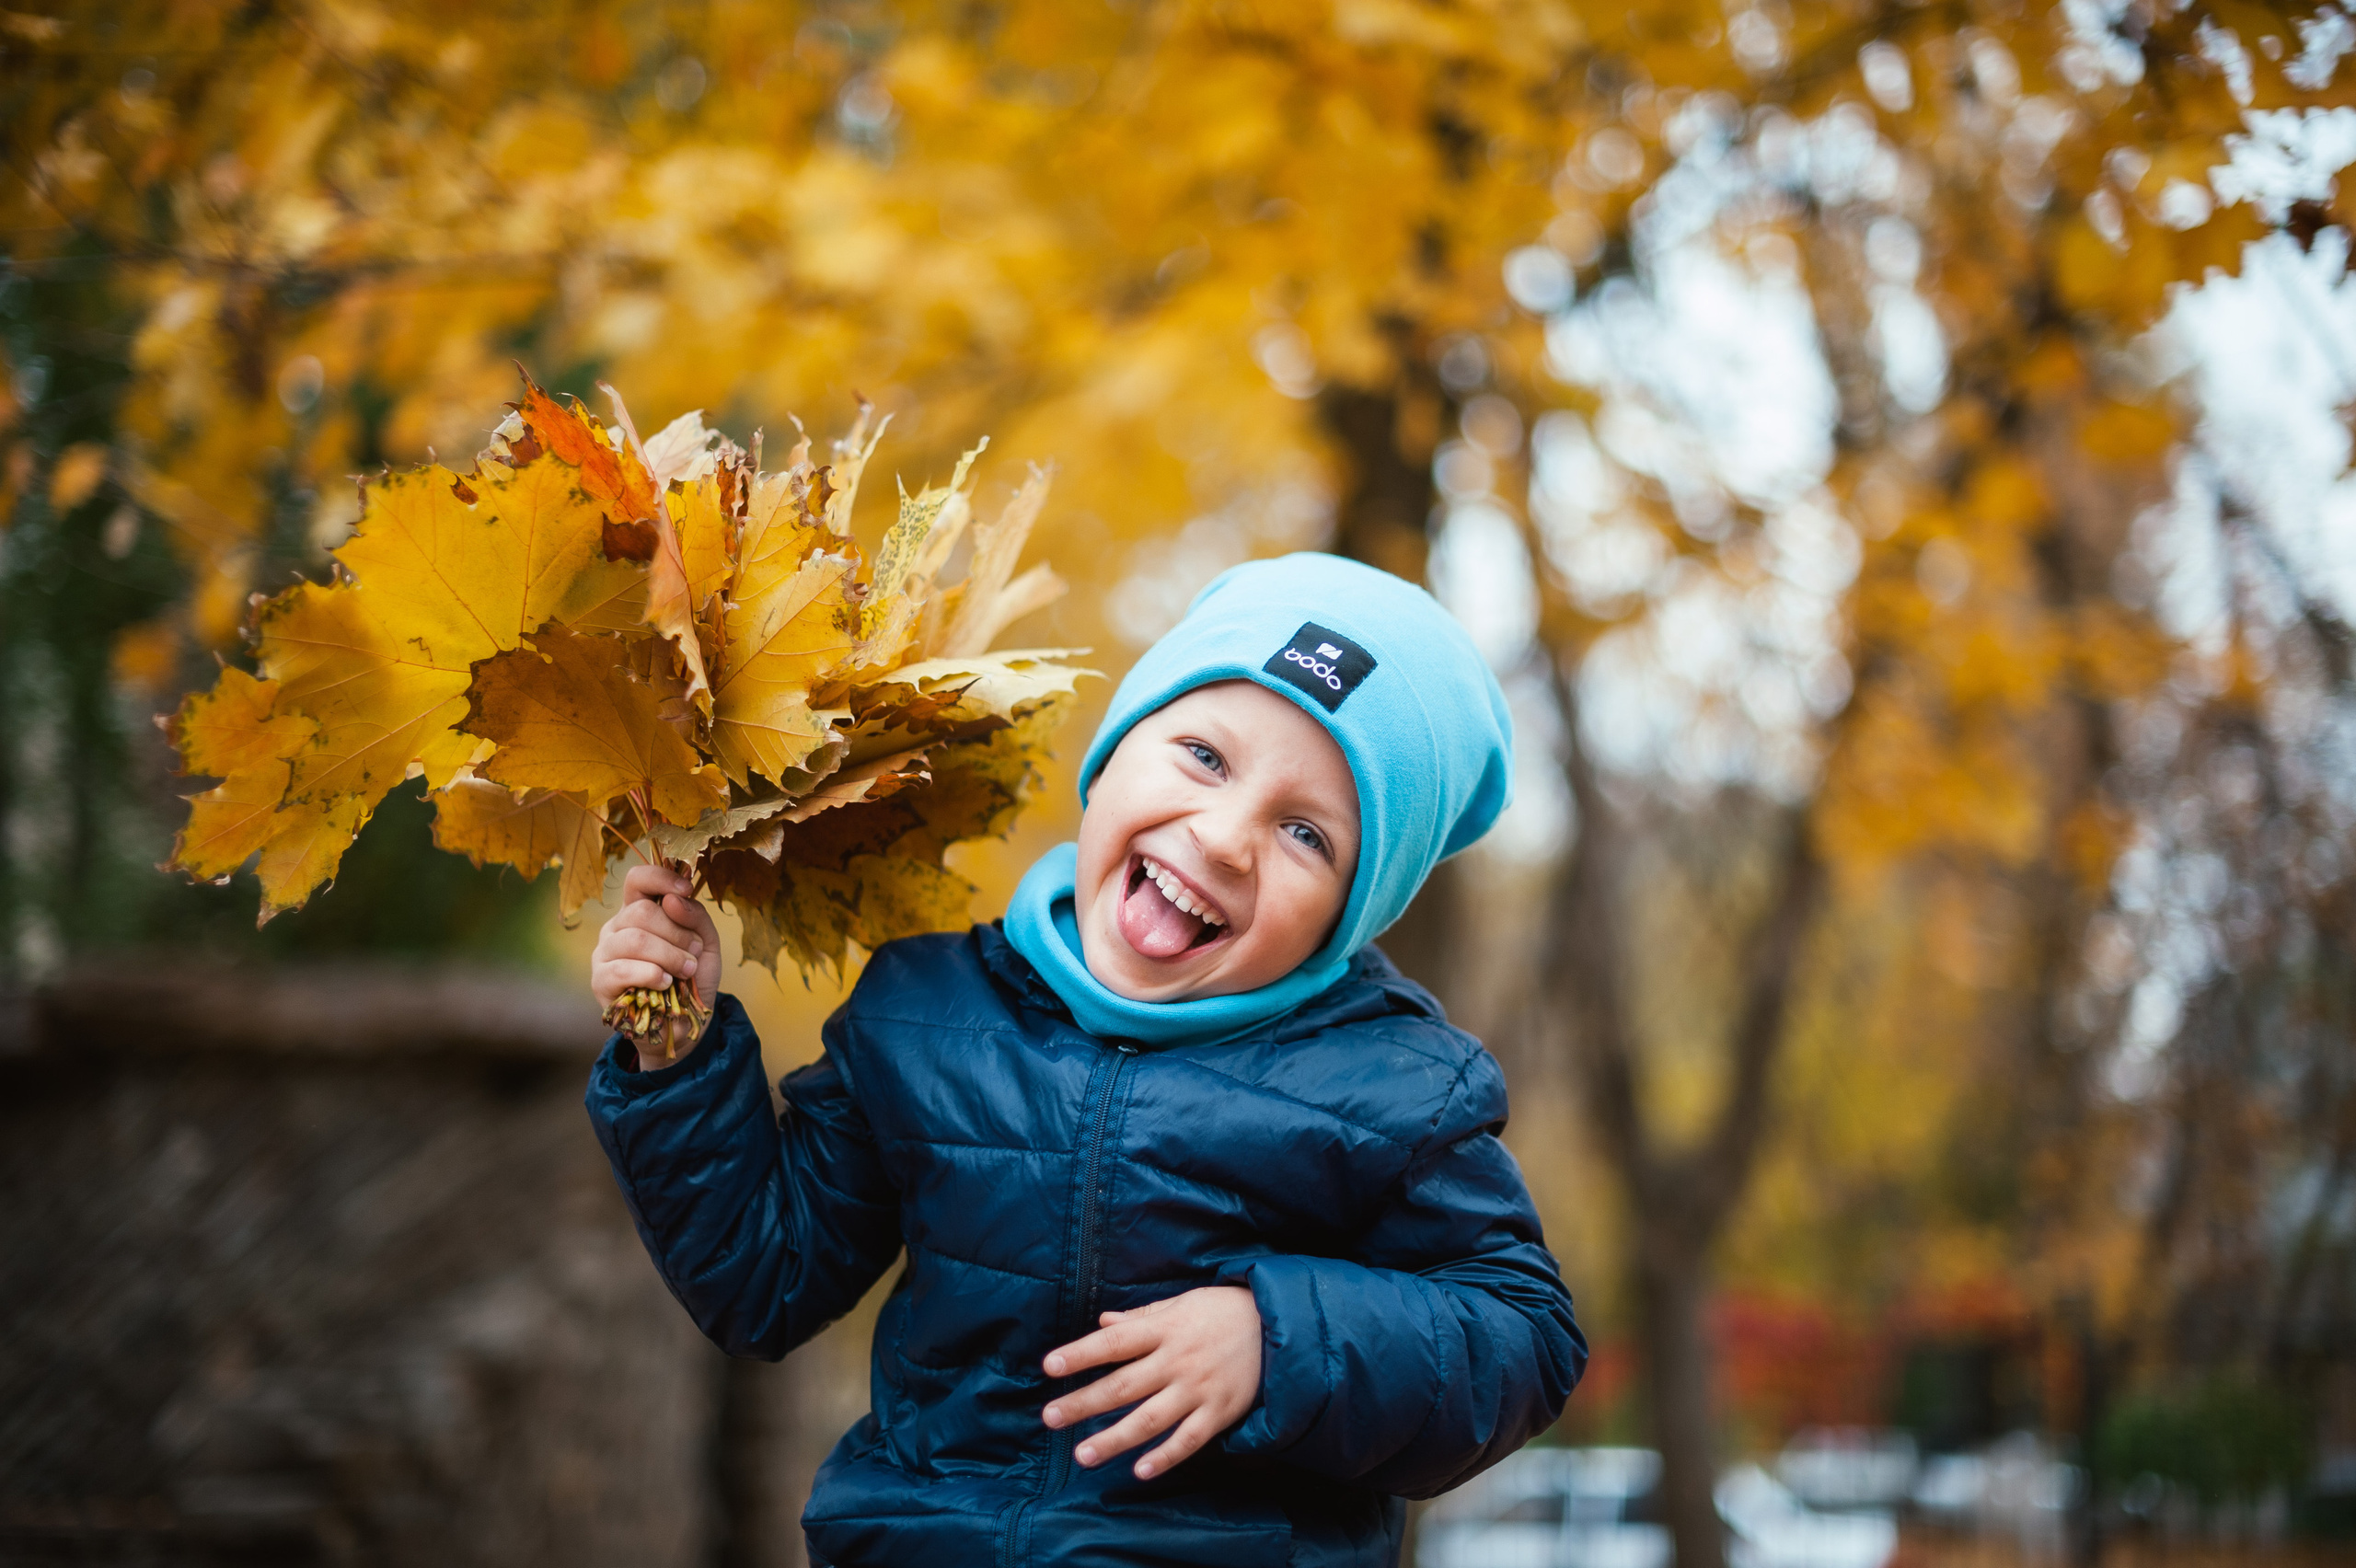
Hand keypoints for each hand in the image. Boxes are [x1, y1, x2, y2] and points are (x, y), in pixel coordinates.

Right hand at [590, 862, 722, 1064]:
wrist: (684, 1022)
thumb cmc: (690, 977)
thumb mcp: (705, 943)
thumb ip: (695, 917)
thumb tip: (674, 900)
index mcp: (639, 911)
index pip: (638, 880)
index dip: (661, 878)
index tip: (685, 890)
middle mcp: (616, 928)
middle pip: (641, 912)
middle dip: (676, 932)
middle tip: (694, 952)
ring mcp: (604, 954)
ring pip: (634, 939)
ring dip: (669, 955)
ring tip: (686, 971)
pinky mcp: (600, 982)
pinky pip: (621, 969)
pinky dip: (650, 974)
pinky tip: (665, 983)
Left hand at [1041, 1285, 1260, 1479]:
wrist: (1279, 1324)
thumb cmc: (1222, 1311)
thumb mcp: (1181, 1304)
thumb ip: (1142, 1318)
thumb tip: (1103, 1323)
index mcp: (1165, 1330)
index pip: (1114, 1342)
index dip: (1081, 1353)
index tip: (1050, 1366)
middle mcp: (1178, 1360)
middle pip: (1123, 1385)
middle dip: (1084, 1402)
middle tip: (1049, 1418)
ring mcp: (1199, 1389)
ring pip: (1150, 1419)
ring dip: (1115, 1438)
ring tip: (1083, 1454)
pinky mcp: (1219, 1412)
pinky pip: (1189, 1439)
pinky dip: (1166, 1457)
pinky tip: (1140, 1471)